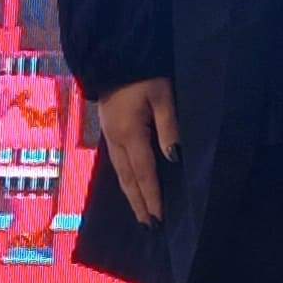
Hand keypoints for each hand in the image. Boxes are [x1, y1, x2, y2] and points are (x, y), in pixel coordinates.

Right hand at [96, 77, 180, 226]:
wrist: (113, 55)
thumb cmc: (143, 74)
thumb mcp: (163, 96)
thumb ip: (169, 127)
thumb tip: (173, 158)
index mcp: (130, 135)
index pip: (144, 173)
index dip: (152, 197)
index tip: (158, 219)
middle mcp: (116, 141)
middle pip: (128, 179)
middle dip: (139, 203)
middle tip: (149, 227)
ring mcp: (109, 136)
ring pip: (121, 173)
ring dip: (131, 195)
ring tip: (140, 214)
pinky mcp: (108, 130)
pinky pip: (118, 163)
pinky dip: (126, 179)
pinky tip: (131, 185)